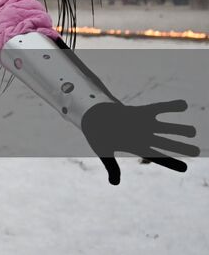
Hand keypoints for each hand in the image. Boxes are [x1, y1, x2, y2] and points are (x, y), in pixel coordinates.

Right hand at [80, 99, 198, 184]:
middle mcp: (144, 137)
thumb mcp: (103, 152)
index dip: (172, 163)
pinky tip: (183, 104)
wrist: (92, 117)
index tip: (185, 168)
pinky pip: (158, 108)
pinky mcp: (141, 112)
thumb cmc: (98, 137)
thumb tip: (114, 183)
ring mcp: (144, 124)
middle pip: (166, 143)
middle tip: (196, 150)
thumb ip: (112, 167)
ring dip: (179, 129)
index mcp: (137, 148)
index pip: (157, 157)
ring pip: (165, 128)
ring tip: (193, 131)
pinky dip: (170, 106)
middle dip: (181, 147)